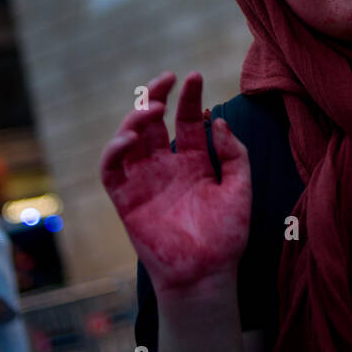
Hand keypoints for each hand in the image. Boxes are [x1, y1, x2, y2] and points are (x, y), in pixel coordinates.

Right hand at [100, 72, 250, 295]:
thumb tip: (218, 122)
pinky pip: (111, 170)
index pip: (186, 119)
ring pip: (128, 138)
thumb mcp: (241, 188)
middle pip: (153, 122)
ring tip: (154, 107)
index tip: (195, 77)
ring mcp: (144, 181)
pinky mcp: (126, 199)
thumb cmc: (227, 236)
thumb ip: (234, 153)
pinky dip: (114, 150)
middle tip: (166, 79)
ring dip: (135, 118)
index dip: (189, 97)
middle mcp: (166, 167)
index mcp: (193, 162)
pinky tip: (130, 138)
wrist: (208, 274)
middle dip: (157, 96)